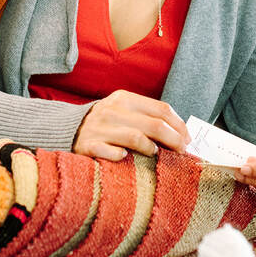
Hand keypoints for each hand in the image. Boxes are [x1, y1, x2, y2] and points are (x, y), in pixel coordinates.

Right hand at [73, 90, 189, 159]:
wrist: (68, 128)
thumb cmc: (106, 122)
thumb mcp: (124, 110)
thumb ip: (147, 116)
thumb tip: (180, 132)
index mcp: (125, 98)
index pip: (161, 109)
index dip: (179, 125)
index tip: (187, 138)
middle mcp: (113, 110)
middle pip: (154, 124)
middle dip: (174, 140)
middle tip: (181, 151)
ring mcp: (100, 128)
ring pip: (136, 137)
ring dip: (151, 148)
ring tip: (155, 154)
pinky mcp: (89, 145)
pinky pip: (112, 153)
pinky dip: (122, 156)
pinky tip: (126, 158)